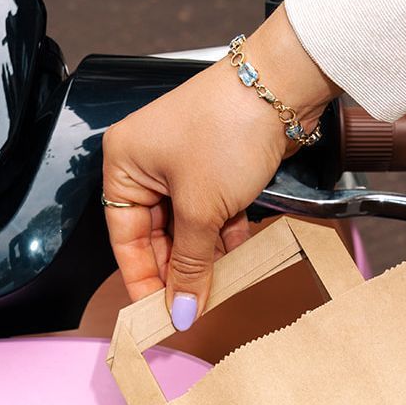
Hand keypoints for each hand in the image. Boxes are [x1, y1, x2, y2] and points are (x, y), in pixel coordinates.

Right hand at [102, 7, 337, 327]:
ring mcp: (183, 167)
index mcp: (125, 164)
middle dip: (177, 273)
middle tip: (190, 312)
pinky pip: (210, 217)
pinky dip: (222, 240)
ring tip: (214, 294)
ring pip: (187, 230)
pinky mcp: (215, 171)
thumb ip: (190, 265)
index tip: (157, 315)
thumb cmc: (227, 130)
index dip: (141, 279)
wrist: (281, 89)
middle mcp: (148, 165)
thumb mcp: (201, 208)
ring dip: (202, 261)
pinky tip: (234, 265)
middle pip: (156, 237)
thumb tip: (180, 312)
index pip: (125, 238)